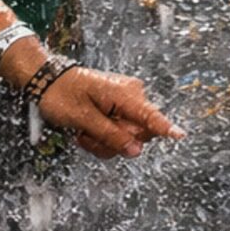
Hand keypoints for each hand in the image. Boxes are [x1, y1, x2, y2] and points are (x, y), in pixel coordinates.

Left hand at [33, 65, 184, 158]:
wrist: (48, 80)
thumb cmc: (63, 94)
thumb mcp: (83, 119)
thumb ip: (111, 135)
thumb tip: (136, 150)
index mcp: (124, 94)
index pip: (150, 115)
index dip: (165, 128)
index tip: (181, 135)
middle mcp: (131, 95)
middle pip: (138, 133)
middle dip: (115, 142)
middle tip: (88, 136)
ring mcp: (126, 102)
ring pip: (128, 137)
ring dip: (105, 142)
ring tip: (84, 133)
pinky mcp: (120, 108)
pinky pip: (120, 132)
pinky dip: (103, 137)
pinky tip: (87, 131)